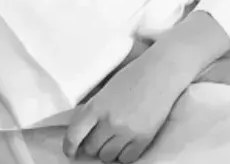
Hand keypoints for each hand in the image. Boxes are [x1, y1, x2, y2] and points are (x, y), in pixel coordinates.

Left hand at [64, 48, 184, 162]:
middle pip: (91, 148)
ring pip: (108, 156)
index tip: (70, 151)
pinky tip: (124, 145)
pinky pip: (127, 159)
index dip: (69, 146)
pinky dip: (123, 155)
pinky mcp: (144, 139)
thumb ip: (93, 109)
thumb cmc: (132, 76)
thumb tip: (83, 130)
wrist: (161, 73)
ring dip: (107, 151)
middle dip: (91, 146)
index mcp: (96, 106)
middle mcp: (110, 122)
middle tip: (96, 139)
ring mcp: (127, 132)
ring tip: (111, 140)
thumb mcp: (105, 90)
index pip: (74, 135)